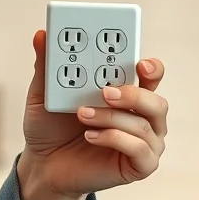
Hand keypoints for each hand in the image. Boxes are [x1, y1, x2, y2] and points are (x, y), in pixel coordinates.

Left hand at [18, 30, 167, 198]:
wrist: (42, 164)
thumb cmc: (49, 127)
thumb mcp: (43, 94)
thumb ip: (46, 66)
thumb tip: (41, 34)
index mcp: (126, 93)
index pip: (151, 75)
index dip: (151, 67)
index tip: (140, 63)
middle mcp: (141, 116)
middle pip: (156, 101)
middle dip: (133, 94)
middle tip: (105, 92)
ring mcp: (144, 141)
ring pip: (143, 124)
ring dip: (111, 117)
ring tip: (82, 115)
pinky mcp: (140, 165)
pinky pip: (140, 150)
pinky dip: (114, 139)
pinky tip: (90, 136)